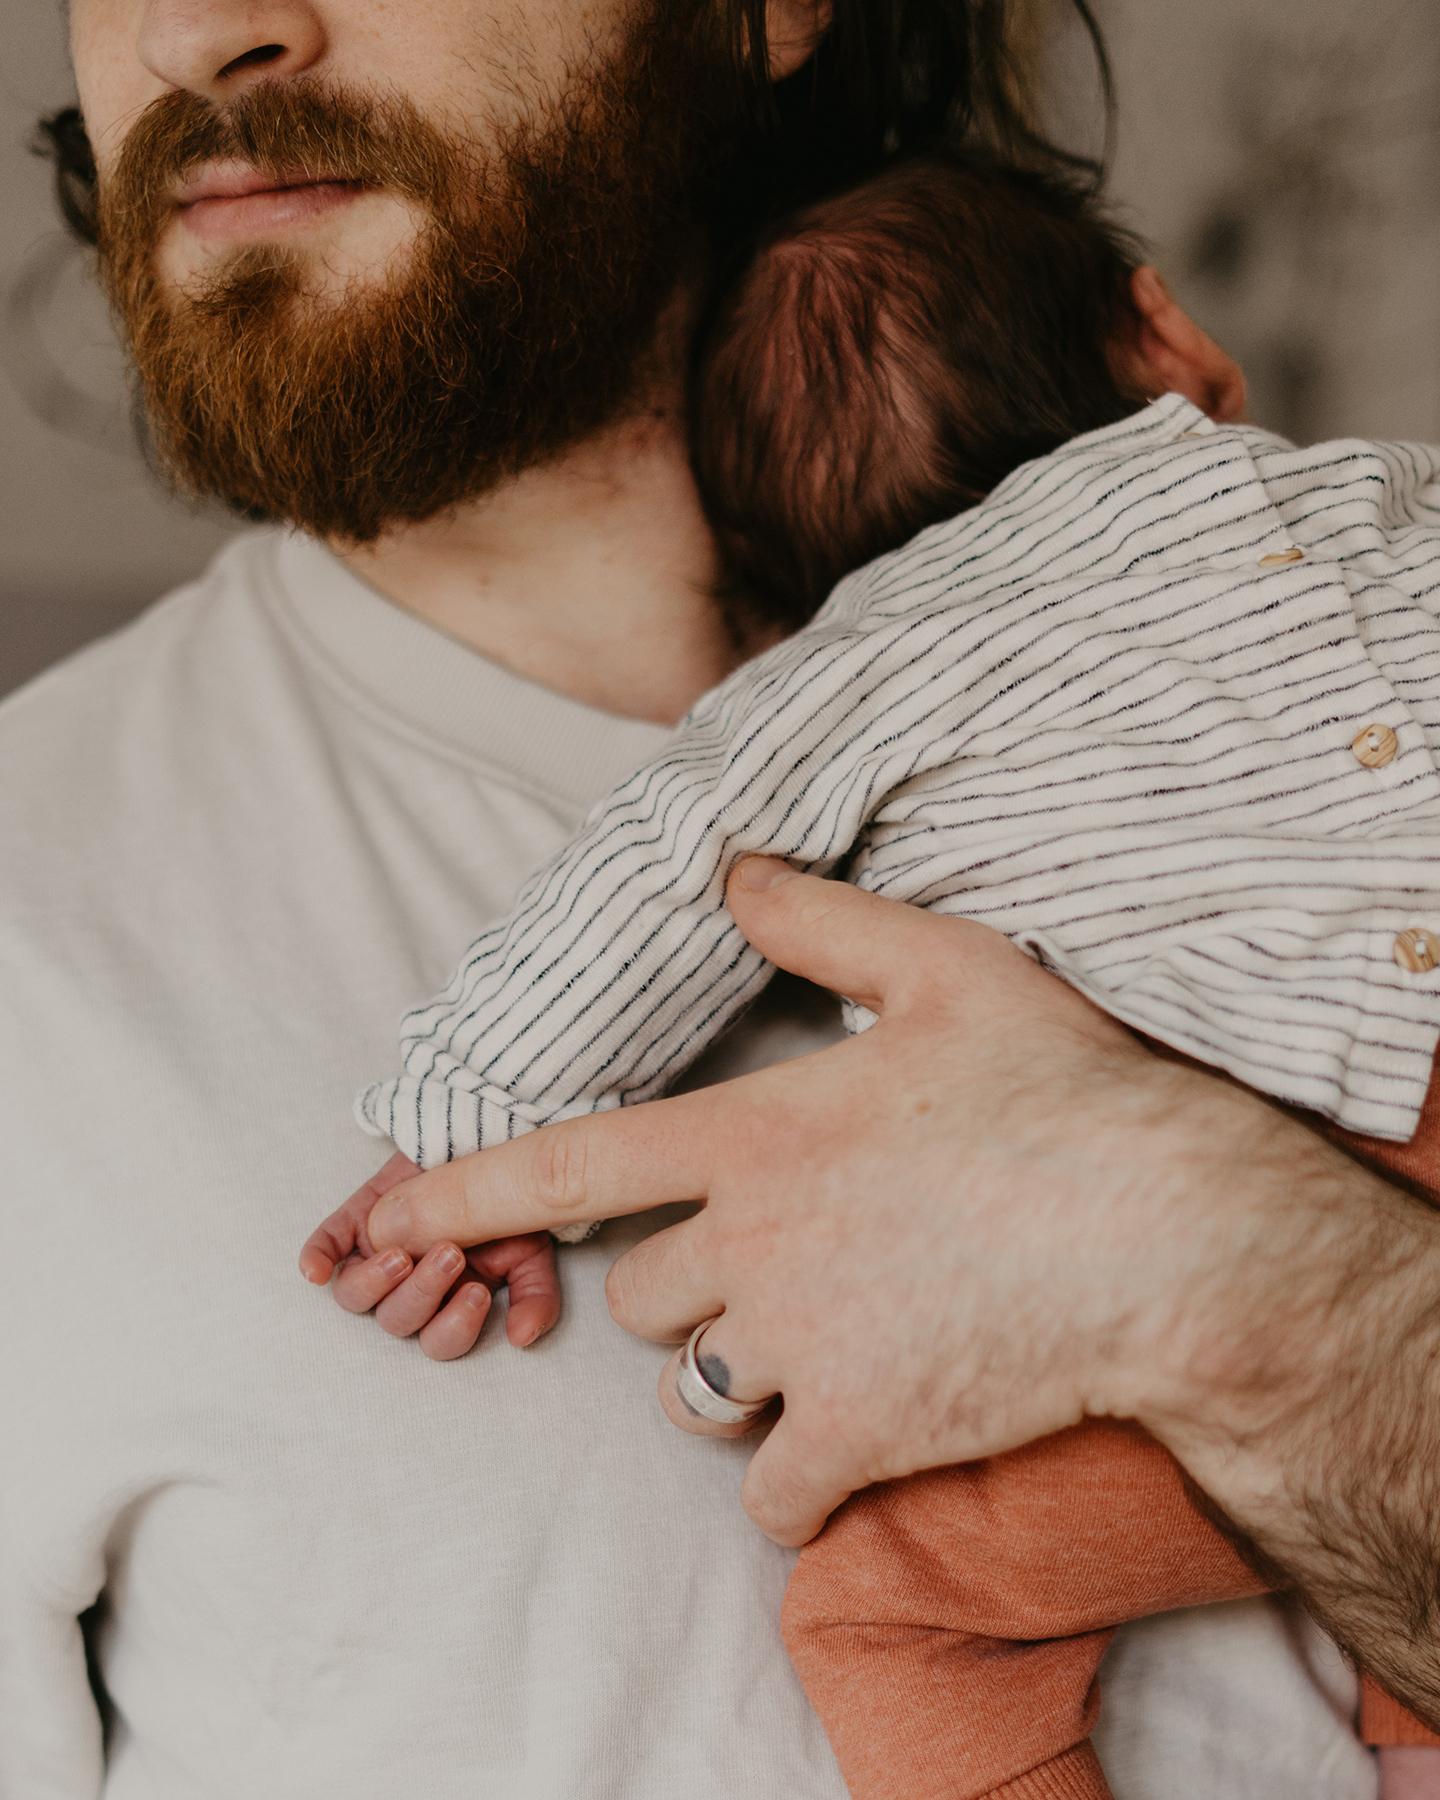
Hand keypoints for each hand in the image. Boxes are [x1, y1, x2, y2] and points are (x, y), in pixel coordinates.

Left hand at [299, 1151, 561, 1357]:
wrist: (489, 1141)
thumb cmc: (506, 1202)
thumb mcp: (532, 1246)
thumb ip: (534, 1294)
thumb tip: (521, 1337)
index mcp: (451, 1300)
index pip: (441, 1339)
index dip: (453, 1325)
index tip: (477, 1290)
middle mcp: (408, 1286)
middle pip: (398, 1319)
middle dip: (423, 1291)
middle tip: (450, 1254)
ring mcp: (376, 1255)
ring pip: (356, 1295)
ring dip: (376, 1282)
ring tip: (401, 1255)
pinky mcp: (354, 1221)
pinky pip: (324, 1248)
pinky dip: (317, 1258)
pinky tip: (316, 1271)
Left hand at [364, 857, 1248, 1542]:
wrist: (1170, 1237)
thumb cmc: (1063, 1092)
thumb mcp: (948, 969)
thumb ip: (821, 921)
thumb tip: (733, 869)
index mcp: (755, 1134)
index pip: (575, 1162)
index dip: (473, 1190)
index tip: (400, 1214)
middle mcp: (752, 1244)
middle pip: (643, 1295)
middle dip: (686, 1289)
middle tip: (781, 1273)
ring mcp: (799, 1346)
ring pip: (694, 1389)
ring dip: (731, 1379)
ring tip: (817, 1352)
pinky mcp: (858, 1436)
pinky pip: (769, 1494)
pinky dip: (789, 1485)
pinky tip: (846, 1453)